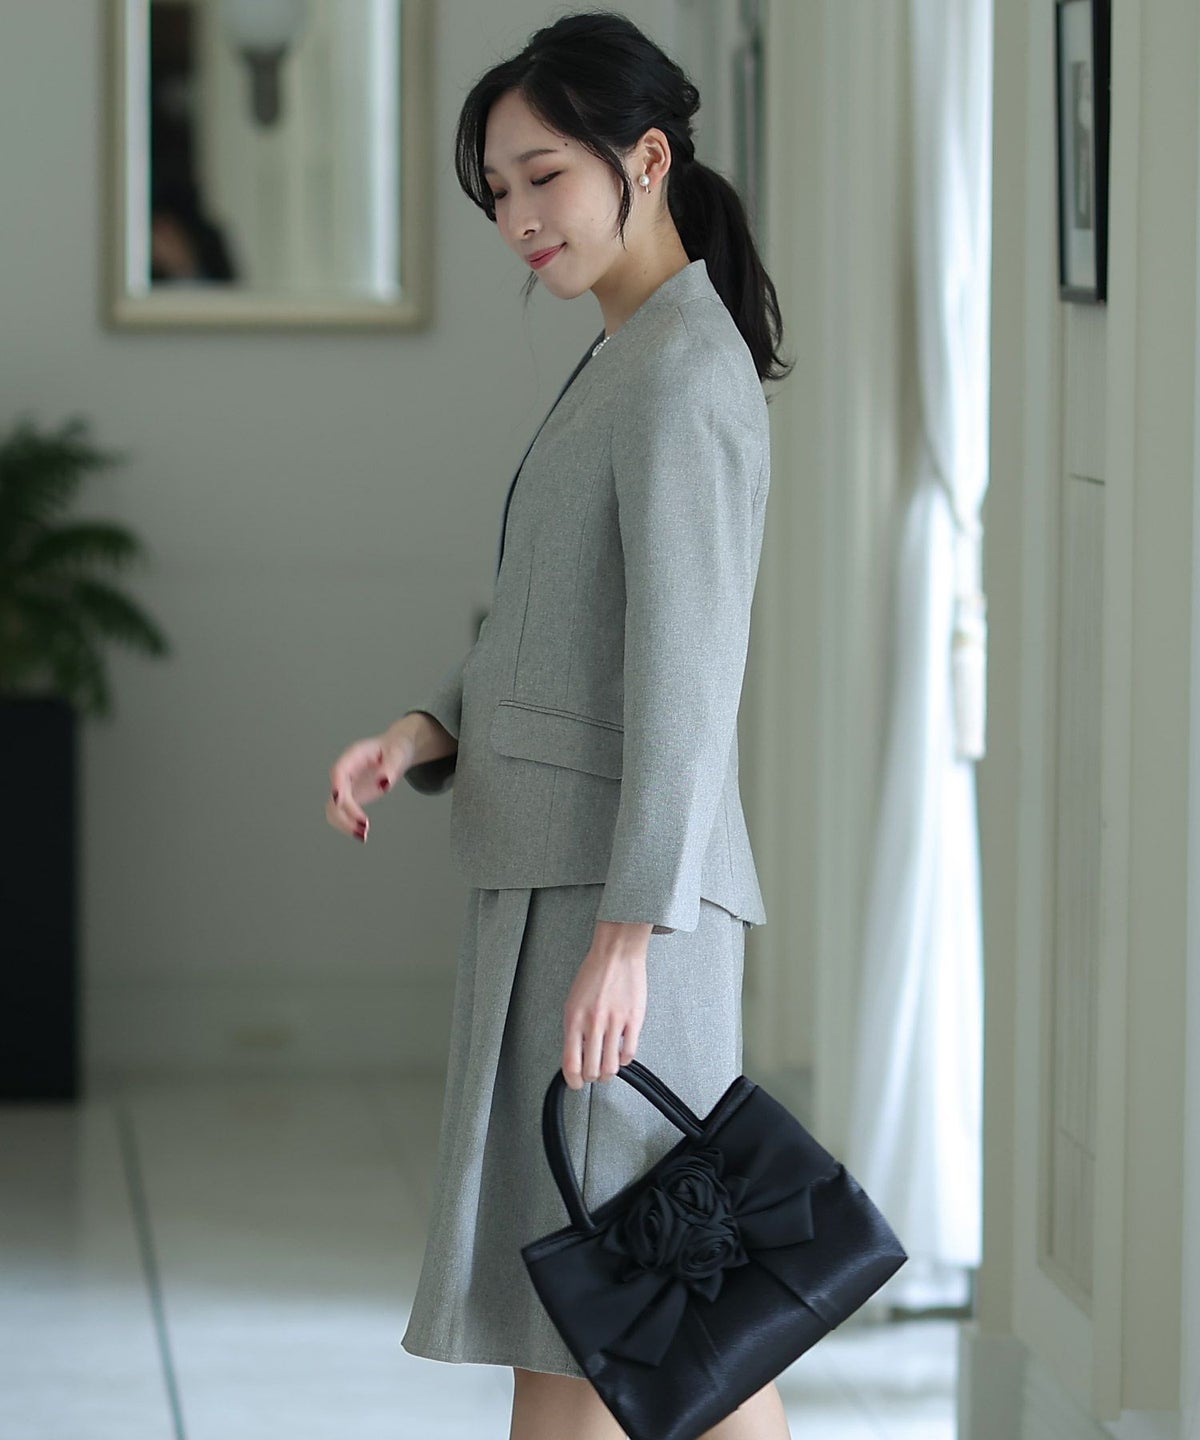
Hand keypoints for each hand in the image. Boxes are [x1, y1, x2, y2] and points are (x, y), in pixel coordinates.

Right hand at [326, 733, 408, 841]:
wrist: (394, 751)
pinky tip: (362, 833)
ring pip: (333, 808)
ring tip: (363, 835)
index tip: (340, 801)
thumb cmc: (395, 749)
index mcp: (354, 756)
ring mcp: (345, 785)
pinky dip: (348, 824)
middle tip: (365, 827)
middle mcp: (345, 772)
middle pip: (336, 794)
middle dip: (347, 812)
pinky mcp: (350, 797)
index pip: (339, 771)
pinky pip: (341, 813)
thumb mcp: (398, 754)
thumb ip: (391, 767)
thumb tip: (384, 784)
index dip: (336, 785)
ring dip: (344, 823)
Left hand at [561, 921, 651, 1088]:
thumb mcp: (573, 1002)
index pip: (571, 1063)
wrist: (616, 953)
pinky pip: (629, 1052)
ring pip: (611, 1066)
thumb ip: (574, 1029)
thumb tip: (576, 1053)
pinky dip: (624, 1059)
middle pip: (592, 1069)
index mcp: (574, 1019)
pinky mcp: (634, 1020)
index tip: (576, 1083)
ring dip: (609, 1073)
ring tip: (608, 1068)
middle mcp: (593, 1023)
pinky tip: (621, 1054)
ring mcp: (615, 1022)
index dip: (573, 1080)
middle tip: (594, 1075)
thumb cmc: (595, 973)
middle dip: (592, 1078)